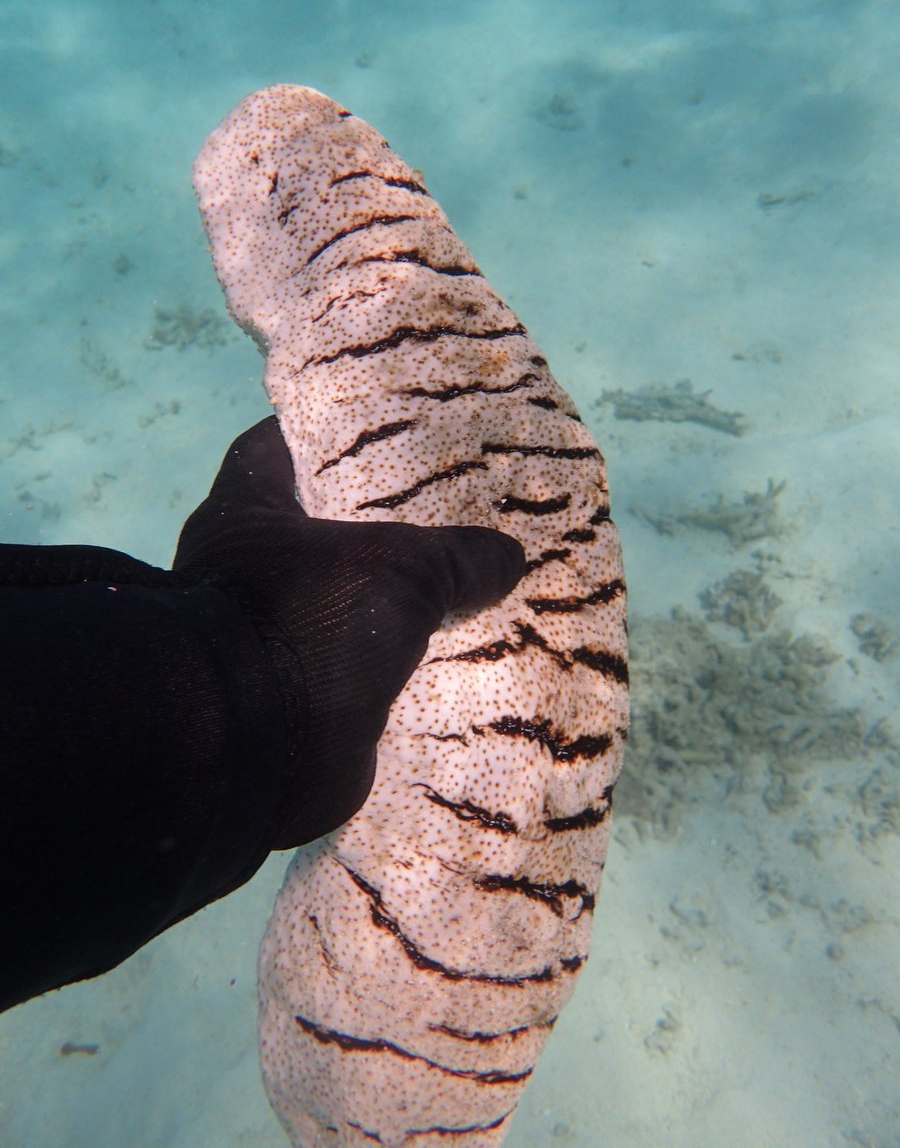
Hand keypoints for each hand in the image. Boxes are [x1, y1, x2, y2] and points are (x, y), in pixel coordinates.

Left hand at [174, 417, 524, 846]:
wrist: (258, 752)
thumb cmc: (309, 622)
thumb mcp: (400, 568)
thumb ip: (457, 555)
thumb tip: (508, 555)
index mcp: (246, 515)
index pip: (273, 448)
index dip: (319, 431)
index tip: (372, 424)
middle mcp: (246, 572)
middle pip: (317, 529)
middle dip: (374, 524)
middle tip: (444, 510)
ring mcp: (269, 639)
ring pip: (341, 603)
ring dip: (390, 602)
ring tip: (464, 583)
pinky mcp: (297, 699)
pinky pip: (355, 669)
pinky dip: (395, 666)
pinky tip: (453, 657)